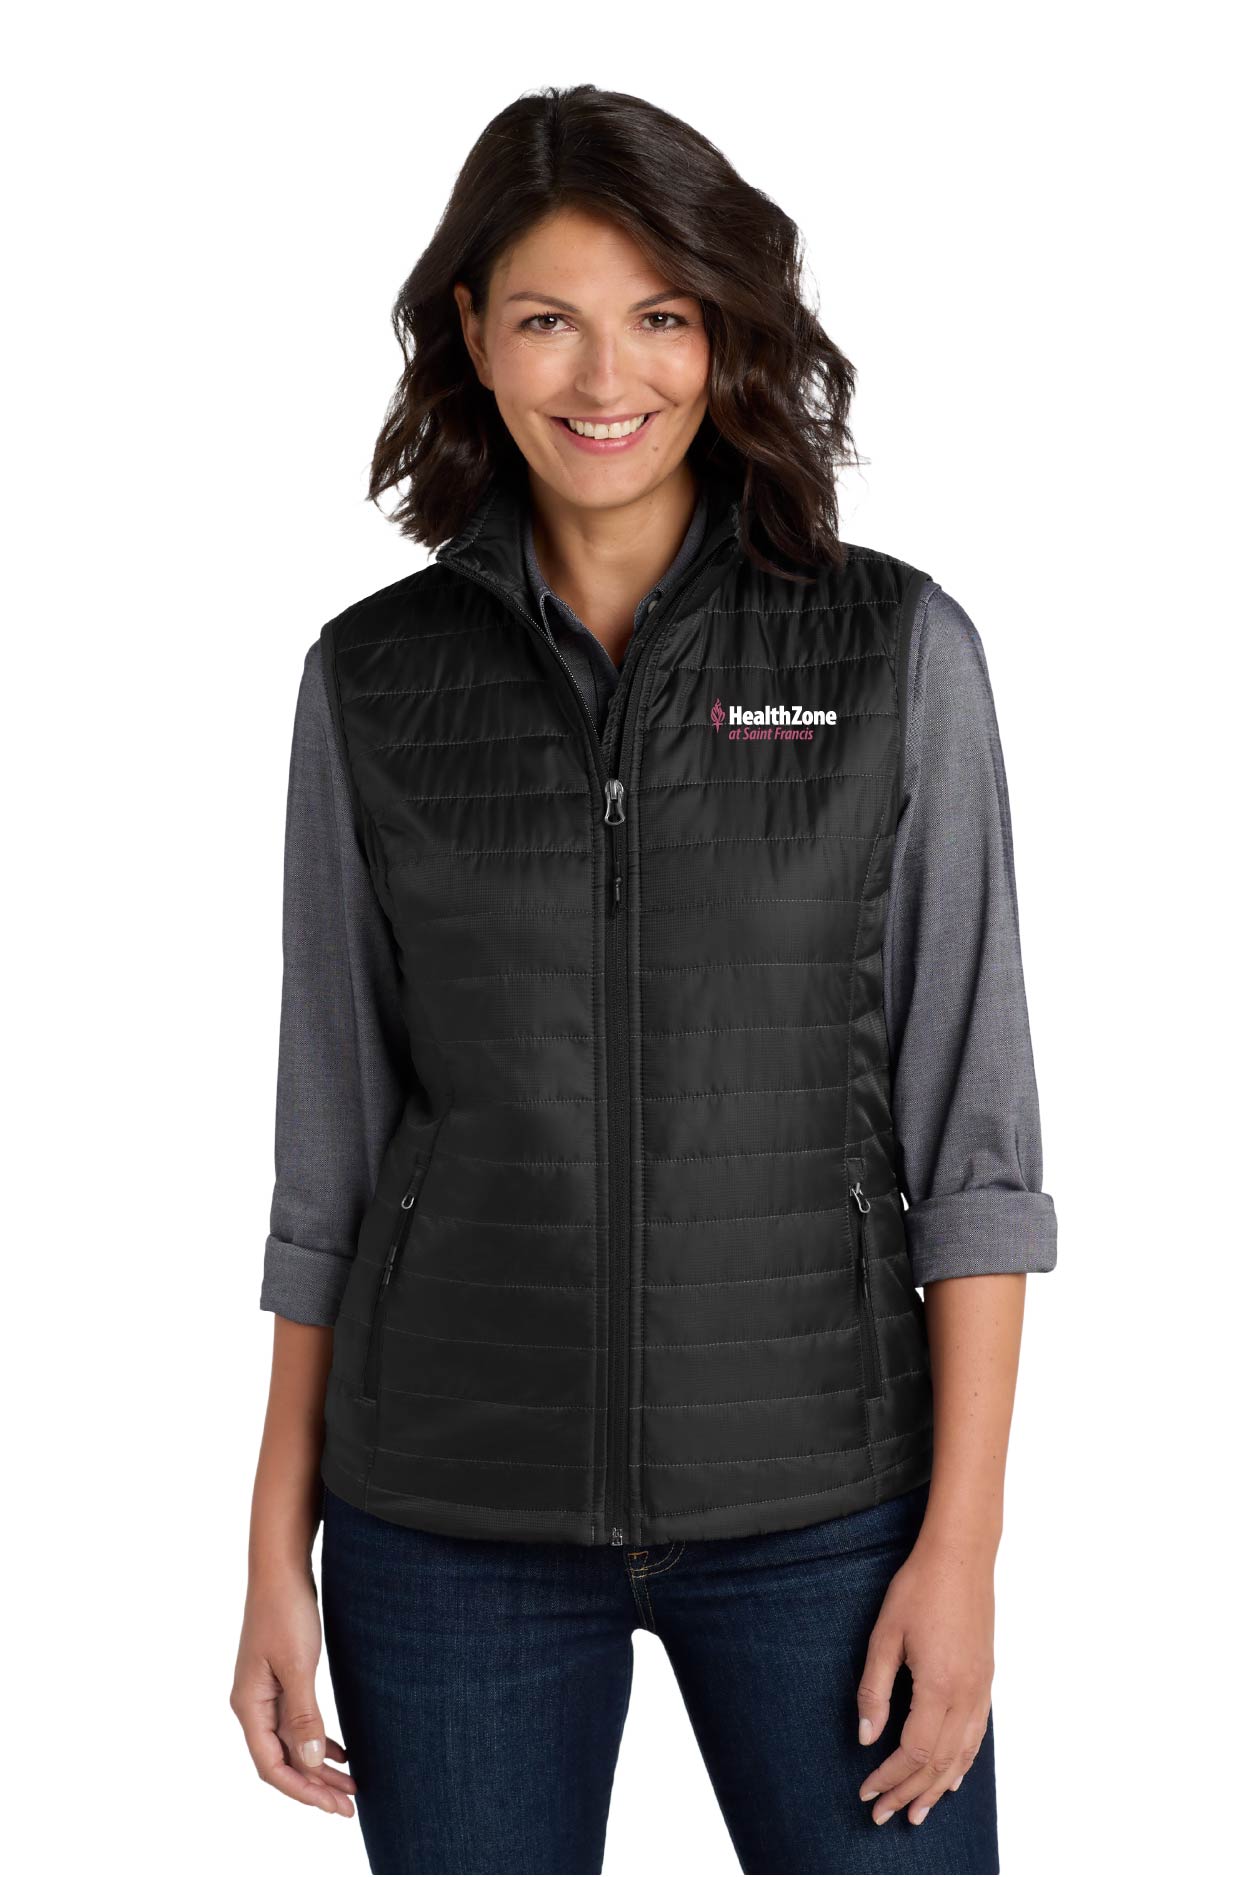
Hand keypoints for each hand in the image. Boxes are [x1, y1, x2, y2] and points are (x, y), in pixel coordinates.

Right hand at [230, 1566, 356, 1817]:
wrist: (281, 1567)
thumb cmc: (286, 1609)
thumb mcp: (297, 1663)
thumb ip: (304, 1714)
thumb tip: (311, 1761)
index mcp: (249, 1705)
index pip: (271, 1766)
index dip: (302, 1790)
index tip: (333, 1805)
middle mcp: (253, 1704)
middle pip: (282, 1760)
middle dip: (314, 1786)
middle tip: (349, 1806)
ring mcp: (266, 1692)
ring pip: (292, 1743)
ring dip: (319, 1766)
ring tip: (351, 1785)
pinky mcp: (281, 1678)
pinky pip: (297, 1723)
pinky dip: (317, 1740)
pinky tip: (340, 1750)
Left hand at [854, 1527, 993, 1826]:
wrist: (962, 1556)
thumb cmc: (919, 1589)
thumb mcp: (885, 1636)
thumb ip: (875, 1690)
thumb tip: (866, 1737)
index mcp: (939, 1687)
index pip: (913, 1751)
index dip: (890, 1777)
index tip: (867, 1791)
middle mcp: (966, 1695)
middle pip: (938, 1762)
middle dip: (910, 1793)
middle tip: (886, 1815)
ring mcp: (981, 1689)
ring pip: (962, 1755)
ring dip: (938, 1788)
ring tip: (918, 1812)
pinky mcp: (986, 1680)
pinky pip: (977, 1736)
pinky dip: (963, 1763)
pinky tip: (952, 1776)